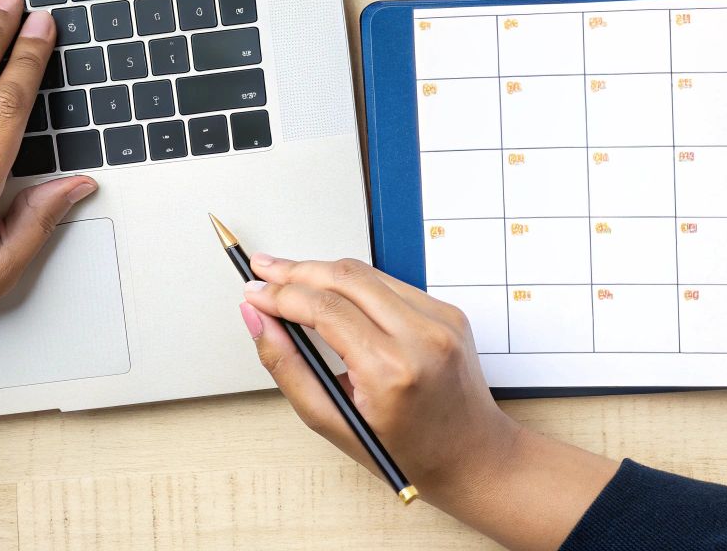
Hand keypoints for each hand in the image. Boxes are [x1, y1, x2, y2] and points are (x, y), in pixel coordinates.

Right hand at [240, 257, 617, 550]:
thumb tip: (258, 319)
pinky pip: (391, 284)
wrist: (472, 456)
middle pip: (345, 277)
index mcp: (393, 371)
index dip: (281, 295)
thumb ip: (289, 367)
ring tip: (287, 277)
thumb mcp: (333, 422)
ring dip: (323, 271)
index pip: (325, 310)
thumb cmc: (407, 453)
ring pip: (368, 273)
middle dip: (296, 270)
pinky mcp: (449, 311)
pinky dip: (356, 284)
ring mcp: (441, 319)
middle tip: (261, 271)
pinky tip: (332, 291)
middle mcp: (423, 336)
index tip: (253, 292)